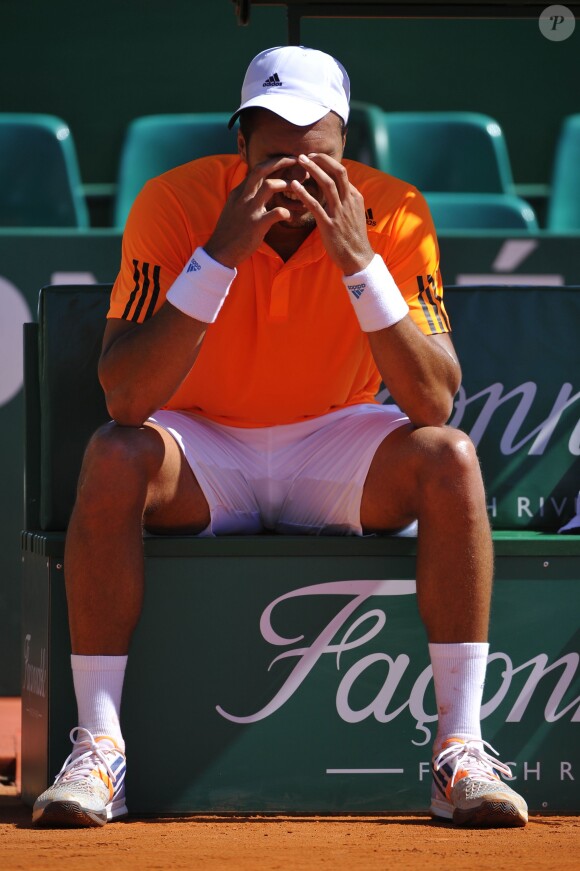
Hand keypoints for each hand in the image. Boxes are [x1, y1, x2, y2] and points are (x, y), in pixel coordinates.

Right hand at [204, 156, 297, 268]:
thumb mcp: (234, 208)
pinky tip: (289, 216)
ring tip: (296, 188)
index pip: (256, 170)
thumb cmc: (230, 231)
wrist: (220, 251)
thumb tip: (256, 186)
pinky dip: (286, 212)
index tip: (286, 160)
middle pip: (261, 170)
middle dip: (280, 161)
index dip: (272, 163)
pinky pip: (276, 213)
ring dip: (286, 184)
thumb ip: (245, 196)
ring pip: (270, 186)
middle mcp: (243, 197)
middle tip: (295, 159)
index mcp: (239, 192)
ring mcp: (249, 210)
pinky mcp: (256, 225)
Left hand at [289, 153, 374, 274]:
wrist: (358, 258)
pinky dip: (304, 193)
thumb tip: (337, 188)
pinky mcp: (329, 225)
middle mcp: (348, 201)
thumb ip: (345, 199)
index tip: (314, 158)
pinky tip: (294, 186)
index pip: (342, 173)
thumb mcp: (353, 214)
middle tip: (305, 154)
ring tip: (300, 161)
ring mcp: (339, 213)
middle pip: (337, 172)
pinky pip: (315, 205)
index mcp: (354, 197)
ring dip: (313, 170)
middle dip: (321, 160)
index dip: (327, 162)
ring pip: (327, 184)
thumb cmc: (353, 237)